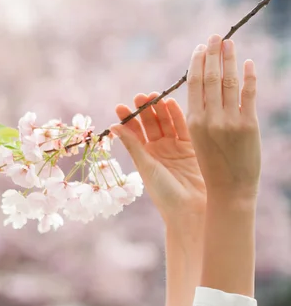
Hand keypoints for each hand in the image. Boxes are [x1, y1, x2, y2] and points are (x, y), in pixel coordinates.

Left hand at [110, 93, 205, 222]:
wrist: (191, 208)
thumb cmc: (165, 192)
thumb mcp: (146, 166)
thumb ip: (133, 145)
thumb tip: (113, 127)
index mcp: (144, 156)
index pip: (133, 132)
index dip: (127, 119)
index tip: (121, 106)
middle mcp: (158, 150)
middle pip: (150, 124)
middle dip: (144, 110)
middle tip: (140, 97)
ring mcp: (175, 147)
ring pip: (165, 123)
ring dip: (159, 109)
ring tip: (153, 97)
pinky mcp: (191, 147)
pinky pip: (183, 127)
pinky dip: (177, 115)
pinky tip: (170, 103)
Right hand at [186, 35, 260, 202]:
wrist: (229, 190)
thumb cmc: (210, 168)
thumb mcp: (195, 142)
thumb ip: (199, 117)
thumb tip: (203, 94)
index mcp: (193, 121)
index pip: (194, 85)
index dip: (197, 64)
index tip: (200, 49)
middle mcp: (209, 118)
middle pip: (210, 78)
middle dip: (213, 55)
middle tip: (215, 37)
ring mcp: (229, 121)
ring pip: (228, 82)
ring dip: (230, 59)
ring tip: (230, 43)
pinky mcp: (248, 125)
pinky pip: (249, 94)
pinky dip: (250, 76)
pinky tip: (249, 63)